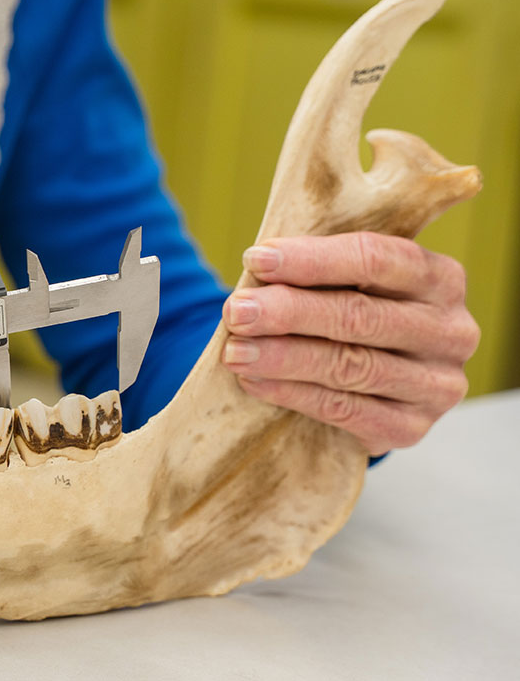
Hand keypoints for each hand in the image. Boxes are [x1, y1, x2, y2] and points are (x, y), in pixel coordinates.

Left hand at [220, 232, 477, 455]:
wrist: (373, 383)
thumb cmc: (352, 311)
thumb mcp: (348, 281)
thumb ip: (319, 269)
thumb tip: (259, 266)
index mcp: (440, 278)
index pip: (375, 260)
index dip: (311, 260)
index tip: (257, 260)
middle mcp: (451, 331)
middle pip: (359, 316)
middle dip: (288, 312)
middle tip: (237, 311)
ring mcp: (437, 384)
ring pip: (349, 366)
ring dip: (282, 357)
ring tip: (235, 351)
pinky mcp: (412, 427)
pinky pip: (344, 410)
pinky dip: (292, 394)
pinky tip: (254, 382)